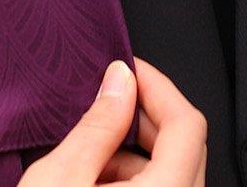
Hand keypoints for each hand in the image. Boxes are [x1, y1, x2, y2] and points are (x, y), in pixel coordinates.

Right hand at [18, 55, 206, 184]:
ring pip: (175, 174)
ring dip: (137, 153)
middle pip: (186, 148)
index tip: (129, 70)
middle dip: (146, 118)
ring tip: (91, 152)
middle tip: (109, 100)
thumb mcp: (60, 176)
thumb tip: (119, 80)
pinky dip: (136, 182)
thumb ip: (97, 124)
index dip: (158, 87)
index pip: (187, 125)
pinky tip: (95, 180)